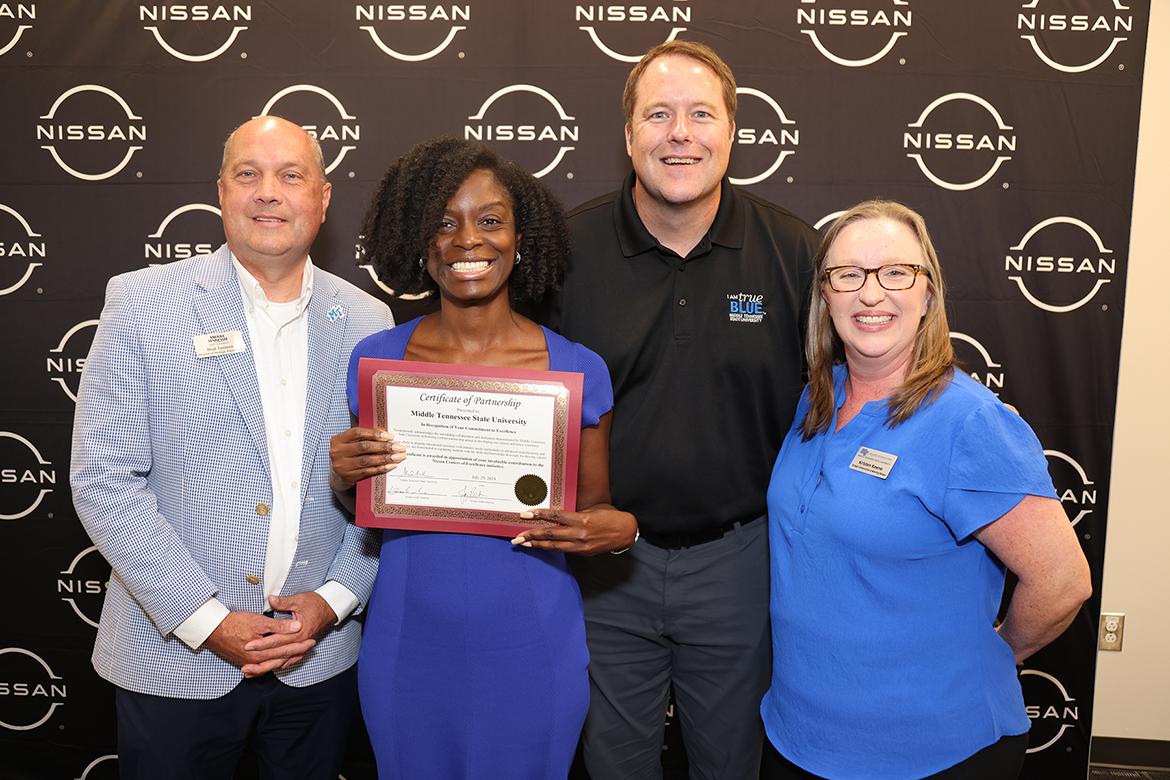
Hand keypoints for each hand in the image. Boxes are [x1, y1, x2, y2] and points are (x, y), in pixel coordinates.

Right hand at [204, 610, 315, 677]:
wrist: (212, 629)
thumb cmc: (235, 622)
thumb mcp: (259, 621)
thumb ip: (279, 626)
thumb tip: (298, 627)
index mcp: (261, 651)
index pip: (286, 649)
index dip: (300, 645)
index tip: (311, 641)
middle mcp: (256, 660)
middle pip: (280, 659)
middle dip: (296, 653)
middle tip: (309, 648)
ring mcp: (249, 663)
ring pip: (272, 664)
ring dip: (285, 660)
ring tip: (297, 655)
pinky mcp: (243, 662)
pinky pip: (261, 666)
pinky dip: (271, 664)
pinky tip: (277, 663)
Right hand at [329, 426, 404, 492]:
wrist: (337, 475)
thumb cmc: (349, 454)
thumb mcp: (353, 443)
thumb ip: (367, 436)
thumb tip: (386, 434)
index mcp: (338, 440)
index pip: (358, 433)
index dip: (375, 434)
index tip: (390, 436)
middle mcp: (338, 452)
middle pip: (364, 447)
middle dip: (384, 447)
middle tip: (399, 448)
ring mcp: (342, 466)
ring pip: (367, 460)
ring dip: (386, 458)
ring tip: (398, 457)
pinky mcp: (348, 477)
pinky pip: (368, 472)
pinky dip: (381, 468)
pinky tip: (391, 465)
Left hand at [511, 505, 637, 555]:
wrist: (625, 531)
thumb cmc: (609, 516)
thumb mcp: (591, 510)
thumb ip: (574, 514)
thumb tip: (555, 515)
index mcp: (582, 519)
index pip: (555, 516)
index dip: (539, 515)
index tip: (525, 514)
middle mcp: (580, 534)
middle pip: (550, 534)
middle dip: (531, 535)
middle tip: (516, 537)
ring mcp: (581, 546)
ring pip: (554, 546)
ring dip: (537, 545)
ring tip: (524, 544)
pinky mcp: (584, 553)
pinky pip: (564, 550)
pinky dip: (551, 548)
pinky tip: (541, 547)